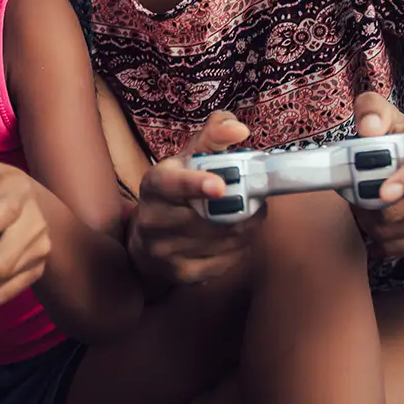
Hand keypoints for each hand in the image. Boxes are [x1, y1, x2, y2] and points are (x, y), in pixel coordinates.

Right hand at [128, 111, 260, 286]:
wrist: (147, 242)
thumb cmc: (174, 192)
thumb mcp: (186, 160)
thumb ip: (212, 138)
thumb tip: (239, 129)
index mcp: (154, 185)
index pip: (171, 184)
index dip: (195, 184)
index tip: (219, 185)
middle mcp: (153, 219)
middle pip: (210, 216)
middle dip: (242, 207)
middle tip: (256, 198)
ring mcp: (166, 251)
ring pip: (225, 239)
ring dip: (246, 227)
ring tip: (245, 216)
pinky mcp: (182, 275)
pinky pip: (227, 262)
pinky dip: (239, 248)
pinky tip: (233, 238)